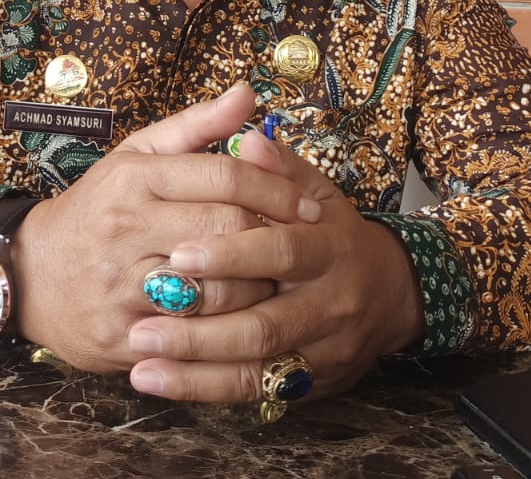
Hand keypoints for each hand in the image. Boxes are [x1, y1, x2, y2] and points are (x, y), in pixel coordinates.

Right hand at [13, 84, 321, 372]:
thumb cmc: (96, 211)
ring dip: (258, 288)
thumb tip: (247, 92)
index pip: (224, 176)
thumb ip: (196, 126)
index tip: (310, 206)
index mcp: (135, 178)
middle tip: (299, 249)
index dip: (277, 190)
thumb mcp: (136, 157)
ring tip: (274, 283)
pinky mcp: (122, 333)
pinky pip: (194, 336)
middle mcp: (126, 228)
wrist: (30, 275)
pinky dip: (227, 330)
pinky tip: (244, 322)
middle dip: (274, 241)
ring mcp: (122, 284)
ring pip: (218, 289)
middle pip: (228, 232)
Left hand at [126, 127, 425, 402]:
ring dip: (194, 368)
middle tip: (141, 327)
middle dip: (201, 329)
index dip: (232, 255)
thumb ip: (279, 168)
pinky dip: (205, 389)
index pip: (282, 251)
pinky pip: (255, 392)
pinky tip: (160, 382)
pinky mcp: (311, 384)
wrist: (390, 293)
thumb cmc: (333, 234)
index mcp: (331, 248)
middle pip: (265, 324)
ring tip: (139, 363)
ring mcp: (322, 351)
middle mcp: (331, 305)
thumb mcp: (318, 194)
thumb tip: (246, 138)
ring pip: (256, 367)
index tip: (177, 253)